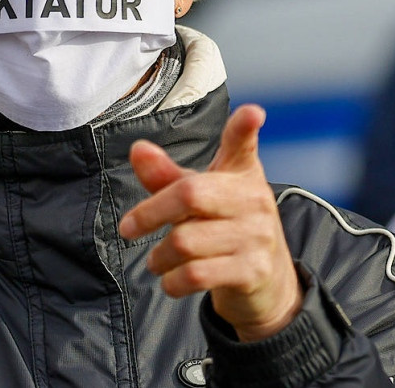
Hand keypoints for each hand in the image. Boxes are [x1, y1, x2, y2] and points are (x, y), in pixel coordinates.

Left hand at [117, 104, 302, 341]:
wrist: (266, 282)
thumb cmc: (223, 228)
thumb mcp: (199, 199)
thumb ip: (166, 177)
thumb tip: (137, 149)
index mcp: (241, 173)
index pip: (243, 145)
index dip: (244, 127)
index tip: (253, 112)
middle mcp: (254, 199)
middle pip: (189, 195)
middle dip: (149, 214)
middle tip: (128, 228)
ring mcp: (258, 236)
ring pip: (185, 241)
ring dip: (159, 256)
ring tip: (156, 261)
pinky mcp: (254, 271)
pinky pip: (196, 274)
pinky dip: (172, 281)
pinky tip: (170, 280)